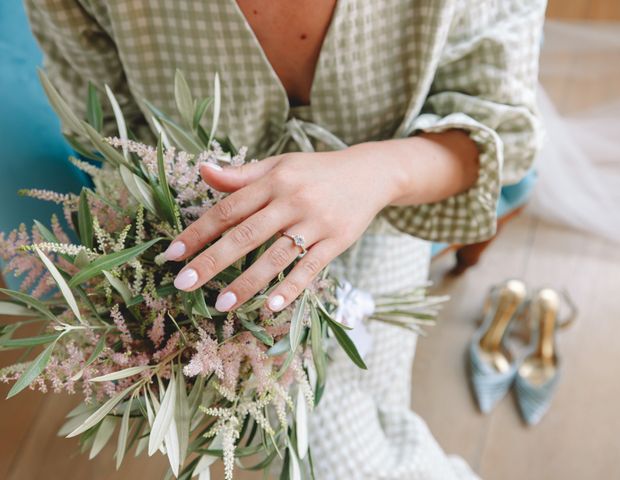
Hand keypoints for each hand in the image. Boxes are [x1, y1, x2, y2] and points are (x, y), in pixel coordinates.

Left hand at [163, 143, 404, 311]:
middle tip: (183, 284)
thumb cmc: (316, 171)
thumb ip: (242, 174)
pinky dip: (291, 288)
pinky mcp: (337, 241)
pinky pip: (311, 268)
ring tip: (222, 304)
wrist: (370, 174)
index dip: (199, 231)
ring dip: (248, 282)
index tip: (173, 254)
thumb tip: (203, 170)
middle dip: (212, 261)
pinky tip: (272, 306)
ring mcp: (316, 222)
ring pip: (276, 256)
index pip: (228, 208)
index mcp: (273, 180)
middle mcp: (292, 200)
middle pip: (246, 234)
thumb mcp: (280, 165)